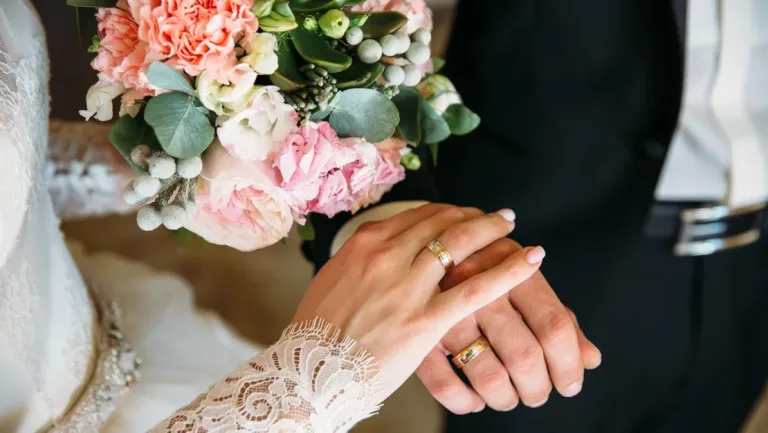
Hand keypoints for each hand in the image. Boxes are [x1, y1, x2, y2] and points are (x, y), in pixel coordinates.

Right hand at [292, 204, 545, 402]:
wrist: (309, 373)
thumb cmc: (318, 331)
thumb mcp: (333, 280)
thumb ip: (362, 261)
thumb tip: (381, 252)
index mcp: (365, 243)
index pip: (417, 215)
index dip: (447, 211)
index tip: (463, 214)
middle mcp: (387, 255)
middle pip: (442, 222)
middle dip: (472, 215)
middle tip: (494, 215)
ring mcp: (408, 286)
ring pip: (461, 243)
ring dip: (492, 228)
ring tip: (511, 223)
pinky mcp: (426, 319)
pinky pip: (477, 288)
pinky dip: (510, 270)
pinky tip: (531, 258)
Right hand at [416, 234, 601, 412]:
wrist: (422, 249)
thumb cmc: (486, 271)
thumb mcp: (523, 282)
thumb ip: (559, 318)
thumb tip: (589, 359)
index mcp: (512, 269)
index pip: (554, 326)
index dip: (569, 364)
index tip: (570, 384)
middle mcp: (479, 287)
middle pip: (524, 356)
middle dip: (538, 388)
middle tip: (537, 393)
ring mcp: (445, 311)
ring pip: (488, 377)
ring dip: (506, 399)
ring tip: (509, 397)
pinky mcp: (419, 333)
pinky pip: (444, 385)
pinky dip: (465, 402)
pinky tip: (474, 400)